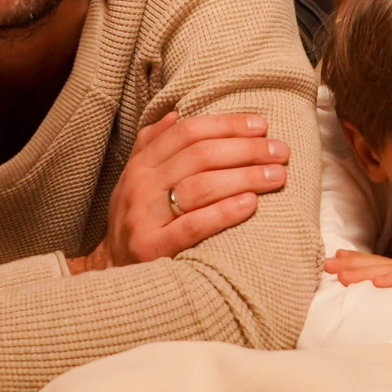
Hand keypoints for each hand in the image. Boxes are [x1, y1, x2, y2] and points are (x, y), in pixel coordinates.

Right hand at [83, 111, 287, 272]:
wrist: (112, 277)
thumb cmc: (136, 224)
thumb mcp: (135, 181)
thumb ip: (152, 146)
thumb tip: (176, 114)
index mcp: (140, 165)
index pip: (187, 132)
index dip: (226, 125)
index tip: (261, 126)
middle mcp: (139, 186)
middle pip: (200, 156)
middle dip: (246, 150)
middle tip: (280, 151)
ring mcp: (143, 218)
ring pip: (200, 186)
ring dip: (245, 177)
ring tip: (276, 176)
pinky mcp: (152, 249)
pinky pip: (193, 226)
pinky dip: (225, 212)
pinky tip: (251, 204)